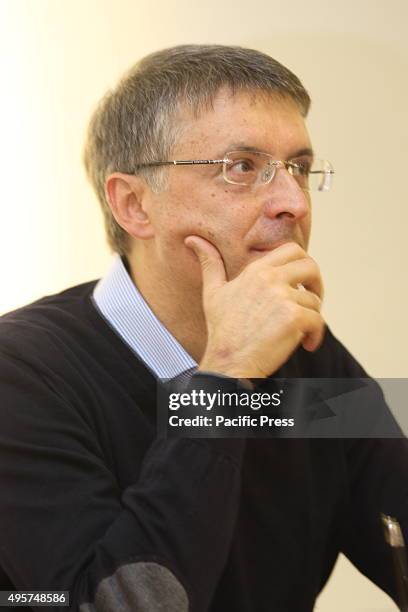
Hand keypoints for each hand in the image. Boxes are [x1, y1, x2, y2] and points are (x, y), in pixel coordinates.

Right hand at [185, 237, 324, 378]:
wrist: (227, 362)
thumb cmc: (222, 330)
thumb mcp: (213, 292)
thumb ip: (210, 263)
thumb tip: (192, 239)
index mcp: (256, 271)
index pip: (292, 250)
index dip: (303, 263)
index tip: (300, 283)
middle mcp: (270, 279)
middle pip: (311, 266)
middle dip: (317, 284)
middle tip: (311, 302)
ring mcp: (283, 298)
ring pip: (314, 300)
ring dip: (312, 317)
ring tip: (300, 333)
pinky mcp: (294, 318)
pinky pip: (318, 320)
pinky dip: (316, 334)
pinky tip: (307, 344)